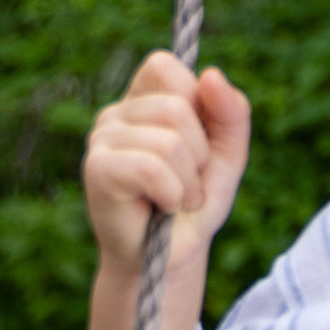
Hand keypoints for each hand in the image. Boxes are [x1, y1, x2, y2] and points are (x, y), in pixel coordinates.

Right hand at [82, 50, 252, 277]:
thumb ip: (231, 113)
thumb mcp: (226, 156)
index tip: (198, 144)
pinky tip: (163, 208)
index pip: (166, 66)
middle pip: (177, 108)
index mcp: (142, 99)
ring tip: (176, 201)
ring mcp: (101, 139)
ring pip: (170, 141)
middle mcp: (116, 113)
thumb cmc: (192, 207)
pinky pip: (152, 168)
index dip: (195, 102)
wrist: (167, 262)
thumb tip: (212, 75)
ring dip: (188, 183)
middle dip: (200, 155)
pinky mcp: (97, 169)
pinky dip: (172, 194)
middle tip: (187, 184)